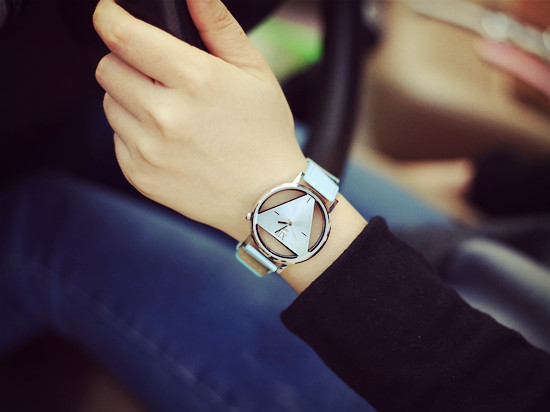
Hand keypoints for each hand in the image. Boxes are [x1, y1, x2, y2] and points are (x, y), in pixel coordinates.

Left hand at [93, 0, 305, 240]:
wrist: (267, 198)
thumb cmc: (264, 134)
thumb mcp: (254, 72)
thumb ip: (218, 26)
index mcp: (196, 80)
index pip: (124, 36)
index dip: (110, 18)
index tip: (110, 15)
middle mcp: (166, 115)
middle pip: (108, 67)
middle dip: (125, 62)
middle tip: (157, 75)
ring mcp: (149, 149)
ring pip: (109, 103)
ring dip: (129, 99)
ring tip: (168, 112)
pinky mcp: (140, 175)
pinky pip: (116, 138)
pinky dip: (134, 133)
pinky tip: (167, 140)